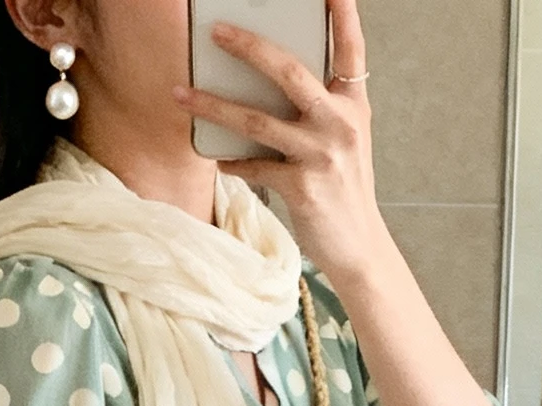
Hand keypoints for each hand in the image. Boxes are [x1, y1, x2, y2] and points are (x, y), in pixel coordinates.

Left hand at [176, 0, 387, 291]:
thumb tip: (270, 77)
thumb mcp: (344, 138)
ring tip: (182, 94)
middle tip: (215, 30)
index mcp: (354, 104)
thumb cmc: (344, 187)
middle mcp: (340, 123)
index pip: (350, 47)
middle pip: (288, 70)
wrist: (359, 246)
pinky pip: (254, 165)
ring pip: (257, 119)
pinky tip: (215, 156)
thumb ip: (320, 105)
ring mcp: (321, 155)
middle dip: (248, 45)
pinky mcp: (301, 187)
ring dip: (213, 105)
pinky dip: (231, 160)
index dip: (341, 11)